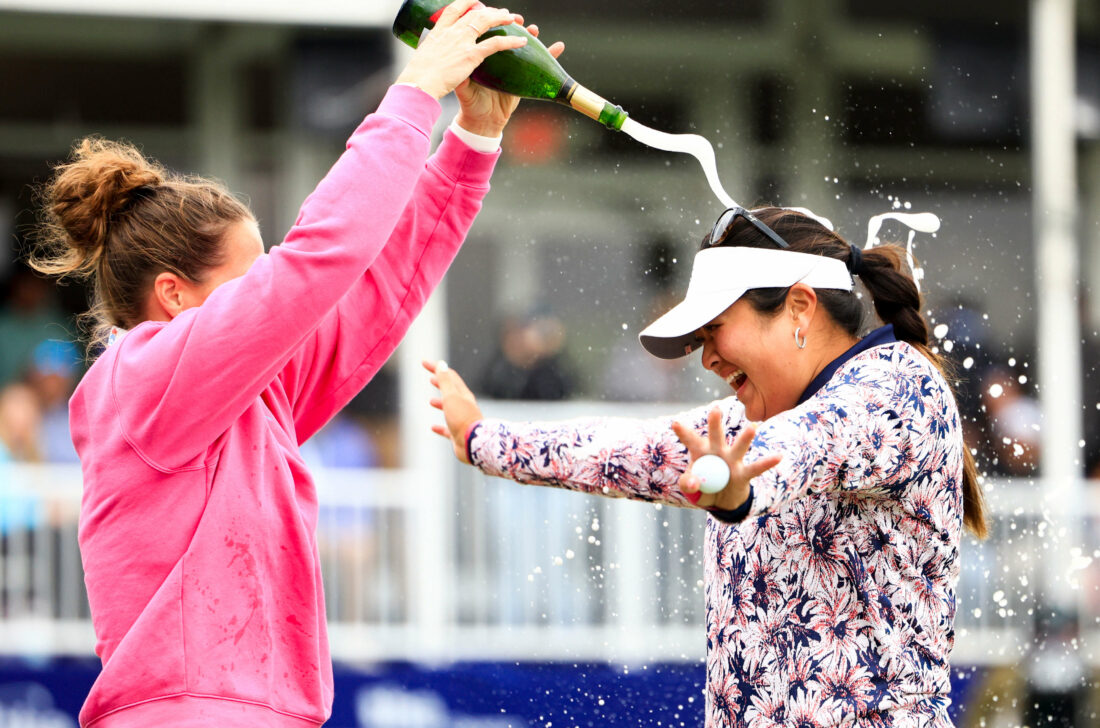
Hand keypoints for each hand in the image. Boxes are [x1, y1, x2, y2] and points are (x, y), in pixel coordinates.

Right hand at [395, 0, 527, 100]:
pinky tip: (522, 41)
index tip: (475, 1)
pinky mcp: (471, 55)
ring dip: (502, 18)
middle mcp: (451, 31)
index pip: (454, 9)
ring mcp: (462, 41)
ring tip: (514, 19)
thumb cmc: (417, 77)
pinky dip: (511, 41)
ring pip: (486, 22)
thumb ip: (433, 55)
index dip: (466, 3)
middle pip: (475, 13)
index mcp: (438, 31)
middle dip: (490, 11)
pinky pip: (496, 44)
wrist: (418, 84)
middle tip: (502, 13)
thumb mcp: (423, 59)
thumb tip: (435, 60)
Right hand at [424, 359, 482, 463]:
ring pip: (450, 409)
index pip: (449, 376)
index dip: (437, 368)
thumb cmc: (462, 418)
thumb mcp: (451, 396)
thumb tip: (441, 363)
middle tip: (430, 379)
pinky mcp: (458, 435)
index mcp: (462, 395)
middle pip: (451, 391)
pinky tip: (432, 428)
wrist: (473, 444)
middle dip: (441, 383)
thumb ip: (445, 381)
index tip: (423, 362)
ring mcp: (461, 420)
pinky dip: (440, 427)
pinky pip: (447, 430)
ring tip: (430, 401)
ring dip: (440, 403)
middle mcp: (464, 406)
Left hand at [455, 24, 564, 136]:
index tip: (500, 18)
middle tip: (519, 21)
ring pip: (524, 47)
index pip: (489, 34)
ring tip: (535, 29)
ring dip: (532, 36)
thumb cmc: (472, 104)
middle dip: (515, 25)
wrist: (484, 122)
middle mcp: (498, 58)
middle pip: (508, 36)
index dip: (495, 24)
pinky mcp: (524, 77)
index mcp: (482, 57)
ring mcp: (512, 66)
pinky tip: (559, 46)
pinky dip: (551, 55)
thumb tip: (460, 70)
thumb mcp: (465, 92)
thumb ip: (463, 81)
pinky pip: (539, 65)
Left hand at [671, 408, 780, 510]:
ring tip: (753, 428)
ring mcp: (732, 460)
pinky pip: (756, 468)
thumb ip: (688, 485)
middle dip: (715, 424)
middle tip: (715, 409)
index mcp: (700, 452)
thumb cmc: (704, 488)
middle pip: (716, 436)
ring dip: (745, 439)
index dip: (683, 432)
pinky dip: (767, 463)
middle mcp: (718, 451)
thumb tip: (693, 483)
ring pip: (739, 448)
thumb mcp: (691, 490)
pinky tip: (778, 456)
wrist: (722, 501)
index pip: (691, 440)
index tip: (674, 423)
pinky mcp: (744, 473)